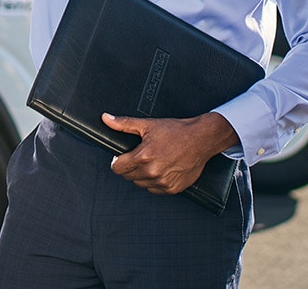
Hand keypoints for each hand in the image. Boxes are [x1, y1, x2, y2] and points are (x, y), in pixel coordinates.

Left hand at [102, 111, 237, 194]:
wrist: (201, 139)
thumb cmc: (177, 131)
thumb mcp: (148, 125)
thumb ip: (124, 124)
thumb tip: (106, 119)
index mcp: (143, 157)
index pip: (117, 167)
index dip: (118, 161)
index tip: (122, 157)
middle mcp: (152, 172)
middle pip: (128, 176)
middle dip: (130, 167)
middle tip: (140, 156)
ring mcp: (163, 182)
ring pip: (140, 184)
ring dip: (142, 175)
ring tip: (152, 161)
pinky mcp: (172, 189)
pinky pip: (155, 189)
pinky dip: (155, 182)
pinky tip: (161, 169)